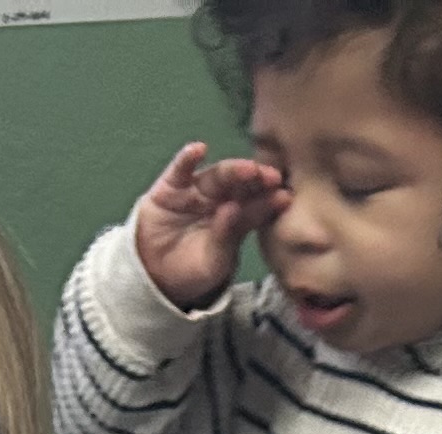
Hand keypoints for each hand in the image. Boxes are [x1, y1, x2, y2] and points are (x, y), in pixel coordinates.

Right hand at [132, 140, 287, 310]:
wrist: (157, 275)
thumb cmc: (194, 269)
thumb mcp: (214, 261)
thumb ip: (225, 237)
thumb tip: (232, 209)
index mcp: (238, 219)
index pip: (257, 207)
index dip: (270, 201)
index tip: (285, 197)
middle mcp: (221, 199)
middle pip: (241, 186)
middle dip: (257, 180)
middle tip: (272, 177)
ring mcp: (197, 190)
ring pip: (217, 175)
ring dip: (233, 170)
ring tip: (247, 169)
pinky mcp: (172, 185)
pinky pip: (180, 169)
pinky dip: (187, 158)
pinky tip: (198, 149)